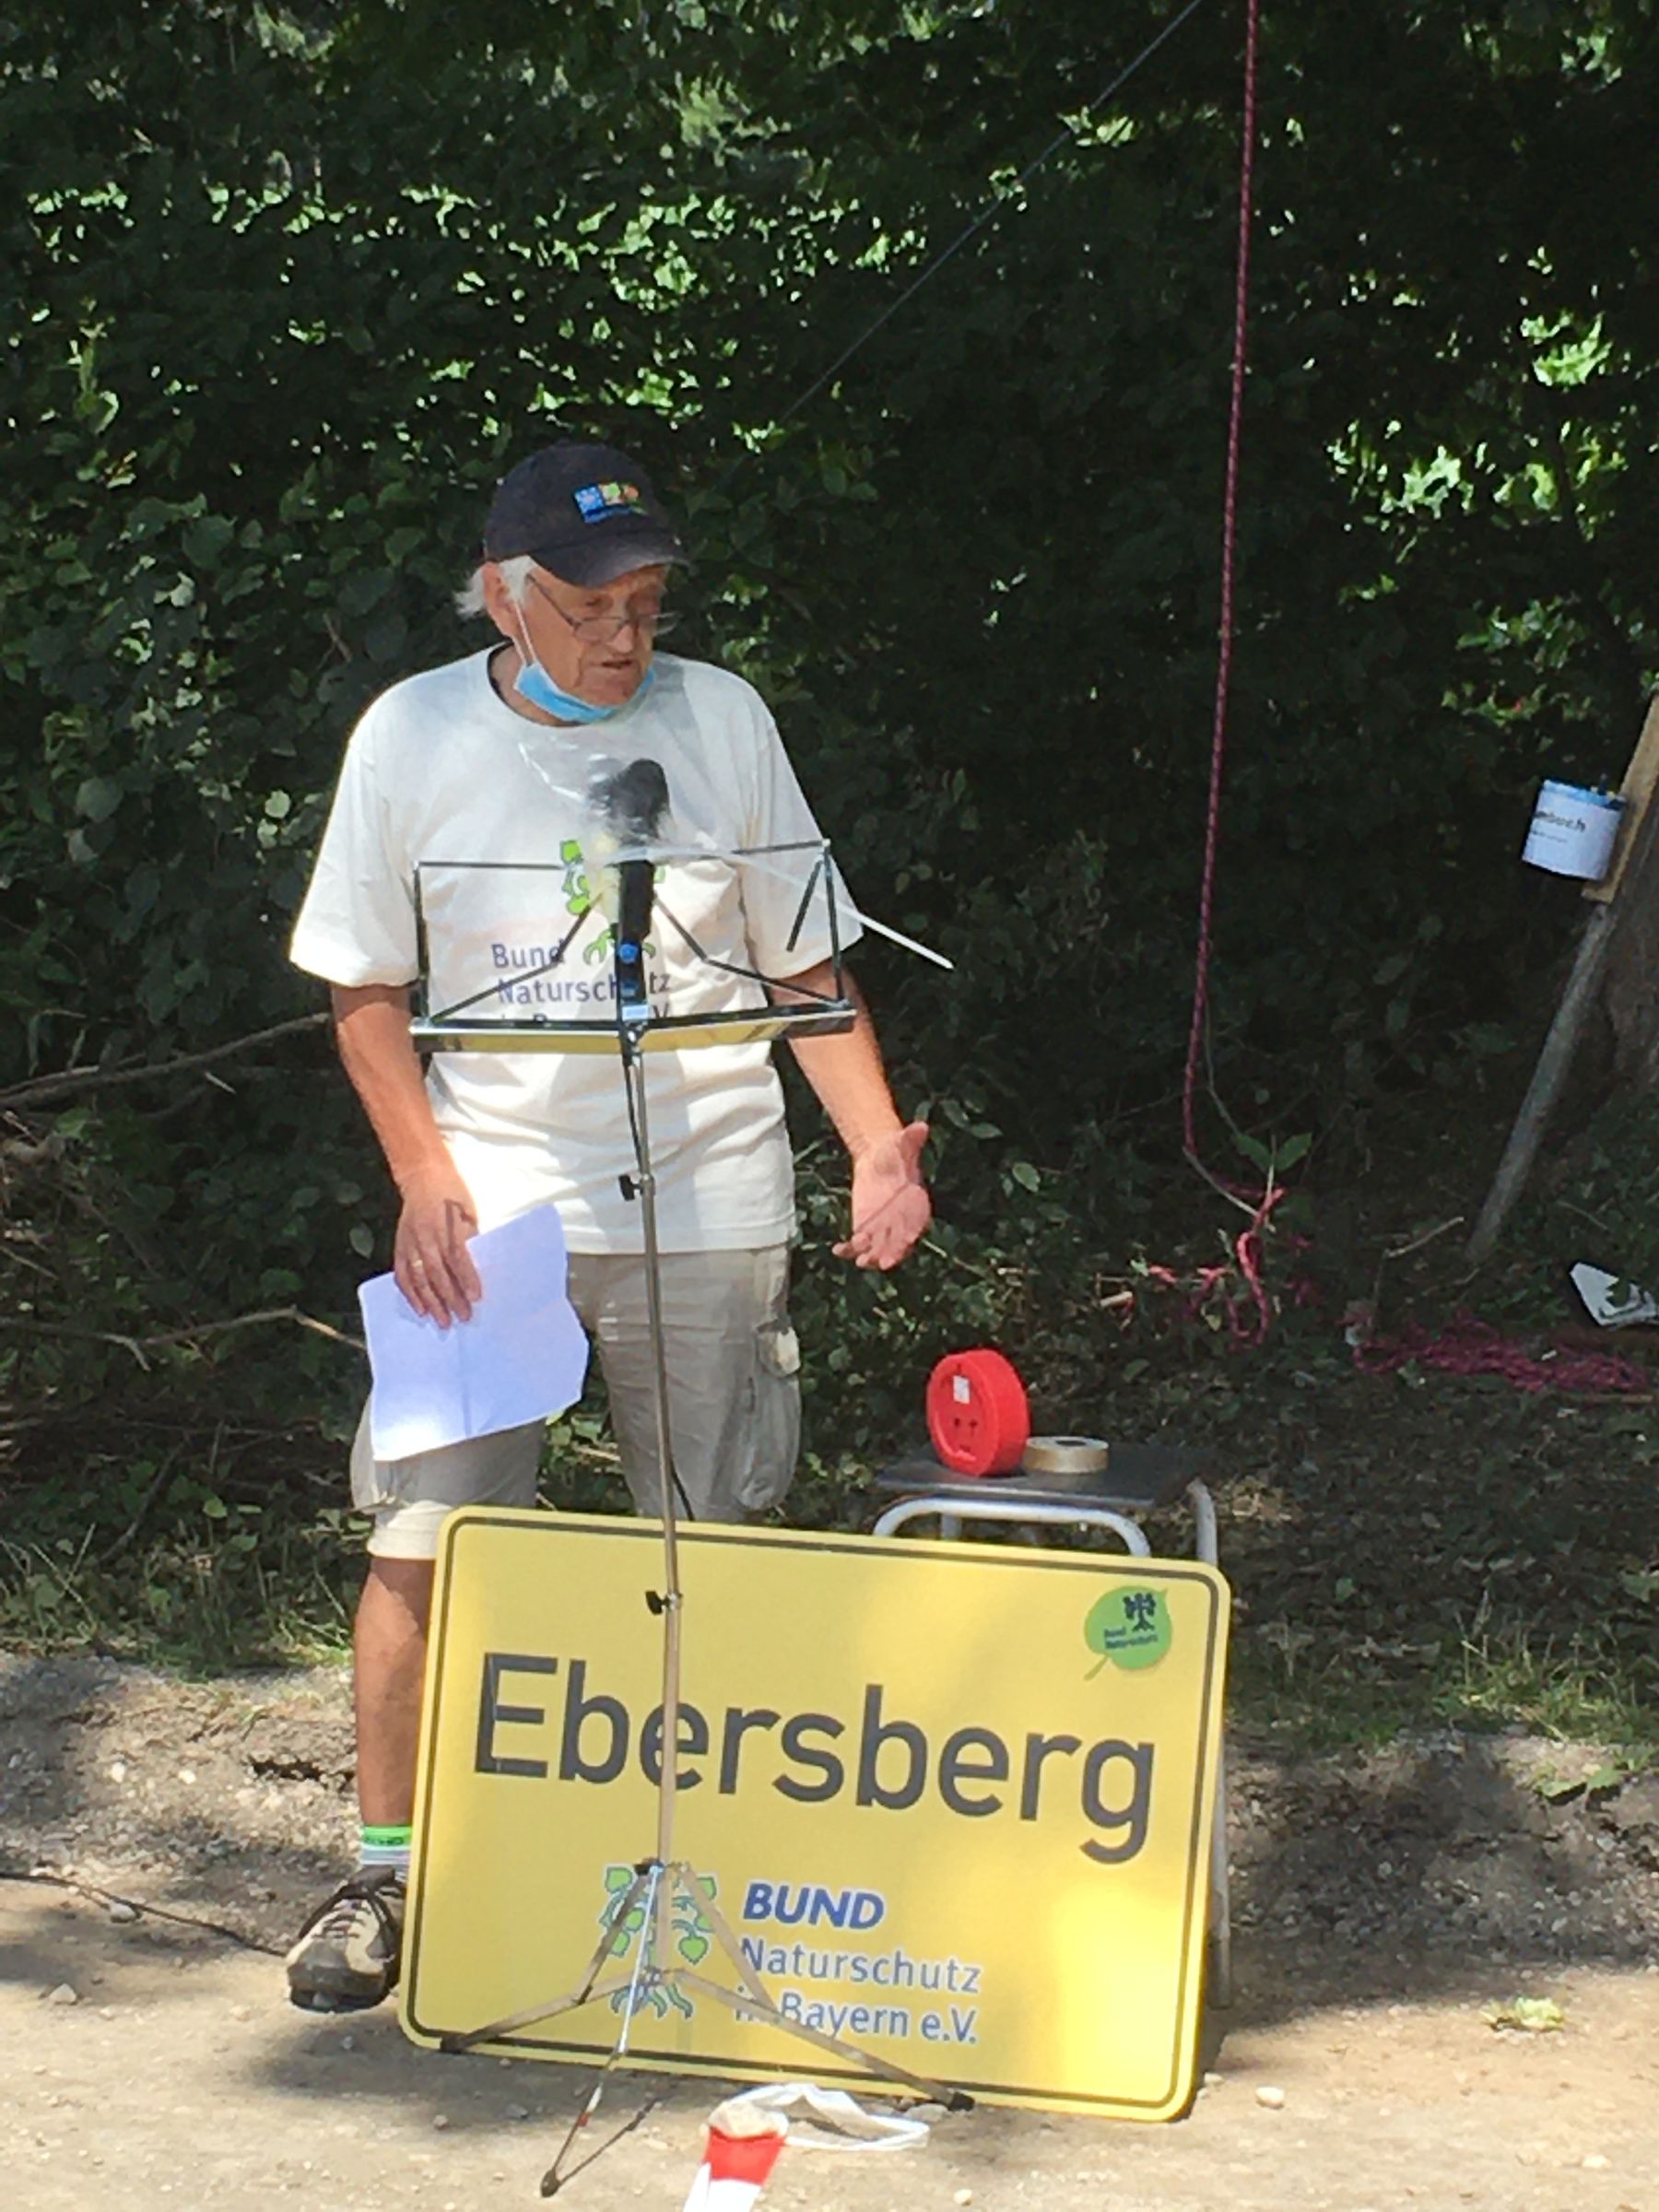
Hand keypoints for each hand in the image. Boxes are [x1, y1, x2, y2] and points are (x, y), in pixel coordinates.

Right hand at [394, 1162, 480, 1327]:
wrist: (424, 1176)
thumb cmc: (453, 1195)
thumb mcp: (469, 1213)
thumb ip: (470, 1240)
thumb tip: (476, 1270)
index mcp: (446, 1225)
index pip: (457, 1257)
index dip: (467, 1278)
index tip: (476, 1297)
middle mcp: (426, 1236)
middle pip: (438, 1272)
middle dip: (451, 1297)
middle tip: (464, 1316)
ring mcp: (410, 1242)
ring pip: (419, 1278)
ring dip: (432, 1302)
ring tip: (443, 1320)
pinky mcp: (400, 1246)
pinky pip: (403, 1274)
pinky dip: (410, 1293)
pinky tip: (420, 1308)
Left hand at [834, 1121, 930, 1271]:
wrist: (878, 1158)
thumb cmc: (895, 1151)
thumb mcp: (903, 1143)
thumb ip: (912, 1138)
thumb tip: (921, 1126)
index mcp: (915, 1206)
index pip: (914, 1227)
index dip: (908, 1239)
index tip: (903, 1246)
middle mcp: (901, 1222)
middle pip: (896, 1245)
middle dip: (889, 1255)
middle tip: (879, 1263)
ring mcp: (882, 1229)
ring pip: (876, 1250)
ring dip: (868, 1257)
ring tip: (859, 1261)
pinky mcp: (865, 1228)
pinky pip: (857, 1244)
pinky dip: (848, 1250)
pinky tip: (838, 1250)